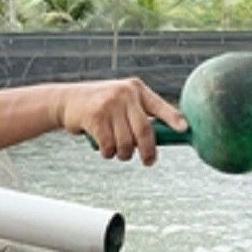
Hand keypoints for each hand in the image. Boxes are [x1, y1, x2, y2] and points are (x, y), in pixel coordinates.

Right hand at [59, 78, 186, 165]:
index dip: (174, 118)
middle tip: (148, 161)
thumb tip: (160, 140)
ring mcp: (110, 103)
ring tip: (117, 151)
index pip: (160, 106)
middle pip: (145, 131)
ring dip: (123, 154)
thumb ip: (139, 115)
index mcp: (136, 89)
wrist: (66, 100)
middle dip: (148, 151)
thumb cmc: (100, 107)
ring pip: (126, 142)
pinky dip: (108, 153)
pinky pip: (109, 145)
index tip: (185, 129)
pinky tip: (104, 148)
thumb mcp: (121, 101)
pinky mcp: (95, 116)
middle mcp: (125, 93)